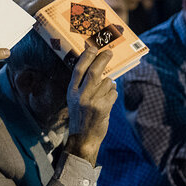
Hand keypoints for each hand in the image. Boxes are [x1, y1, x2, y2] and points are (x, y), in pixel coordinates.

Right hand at [65, 46, 116, 165]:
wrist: (83, 138)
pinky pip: (113, 93)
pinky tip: (107, 102)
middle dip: (103, 59)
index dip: (86, 57)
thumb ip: (84, 86)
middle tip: (109, 52)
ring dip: (110, 85)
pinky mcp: (102, 107)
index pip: (79, 70)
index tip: (93, 47)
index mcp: (72, 92)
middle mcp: (80, 95)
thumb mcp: (76, 100)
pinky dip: (113, 95)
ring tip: (104, 95)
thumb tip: (100, 69)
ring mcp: (92, 101)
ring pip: (108, 83)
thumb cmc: (81, 117)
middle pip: (94, 72)